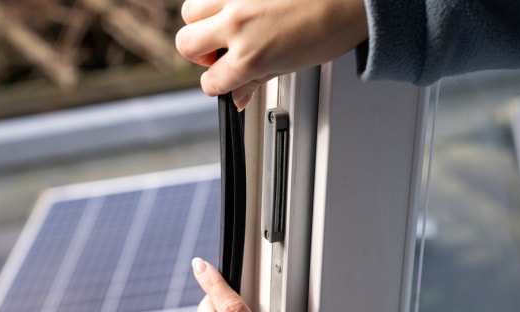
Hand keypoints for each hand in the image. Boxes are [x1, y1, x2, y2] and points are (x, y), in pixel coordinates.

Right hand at [175, 0, 367, 108]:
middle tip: (219, 53)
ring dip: (203, 21)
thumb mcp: (292, 65)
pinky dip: (221, 1)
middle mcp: (236, 25)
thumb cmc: (332, 26)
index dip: (217, 84)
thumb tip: (239, 94)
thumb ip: (257, 78)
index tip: (224, 80)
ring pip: (190, 11)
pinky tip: (242, 6)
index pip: (211, 81)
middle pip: (186, 45)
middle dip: (199, 54)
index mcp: (249, 56)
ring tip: (226, 24)